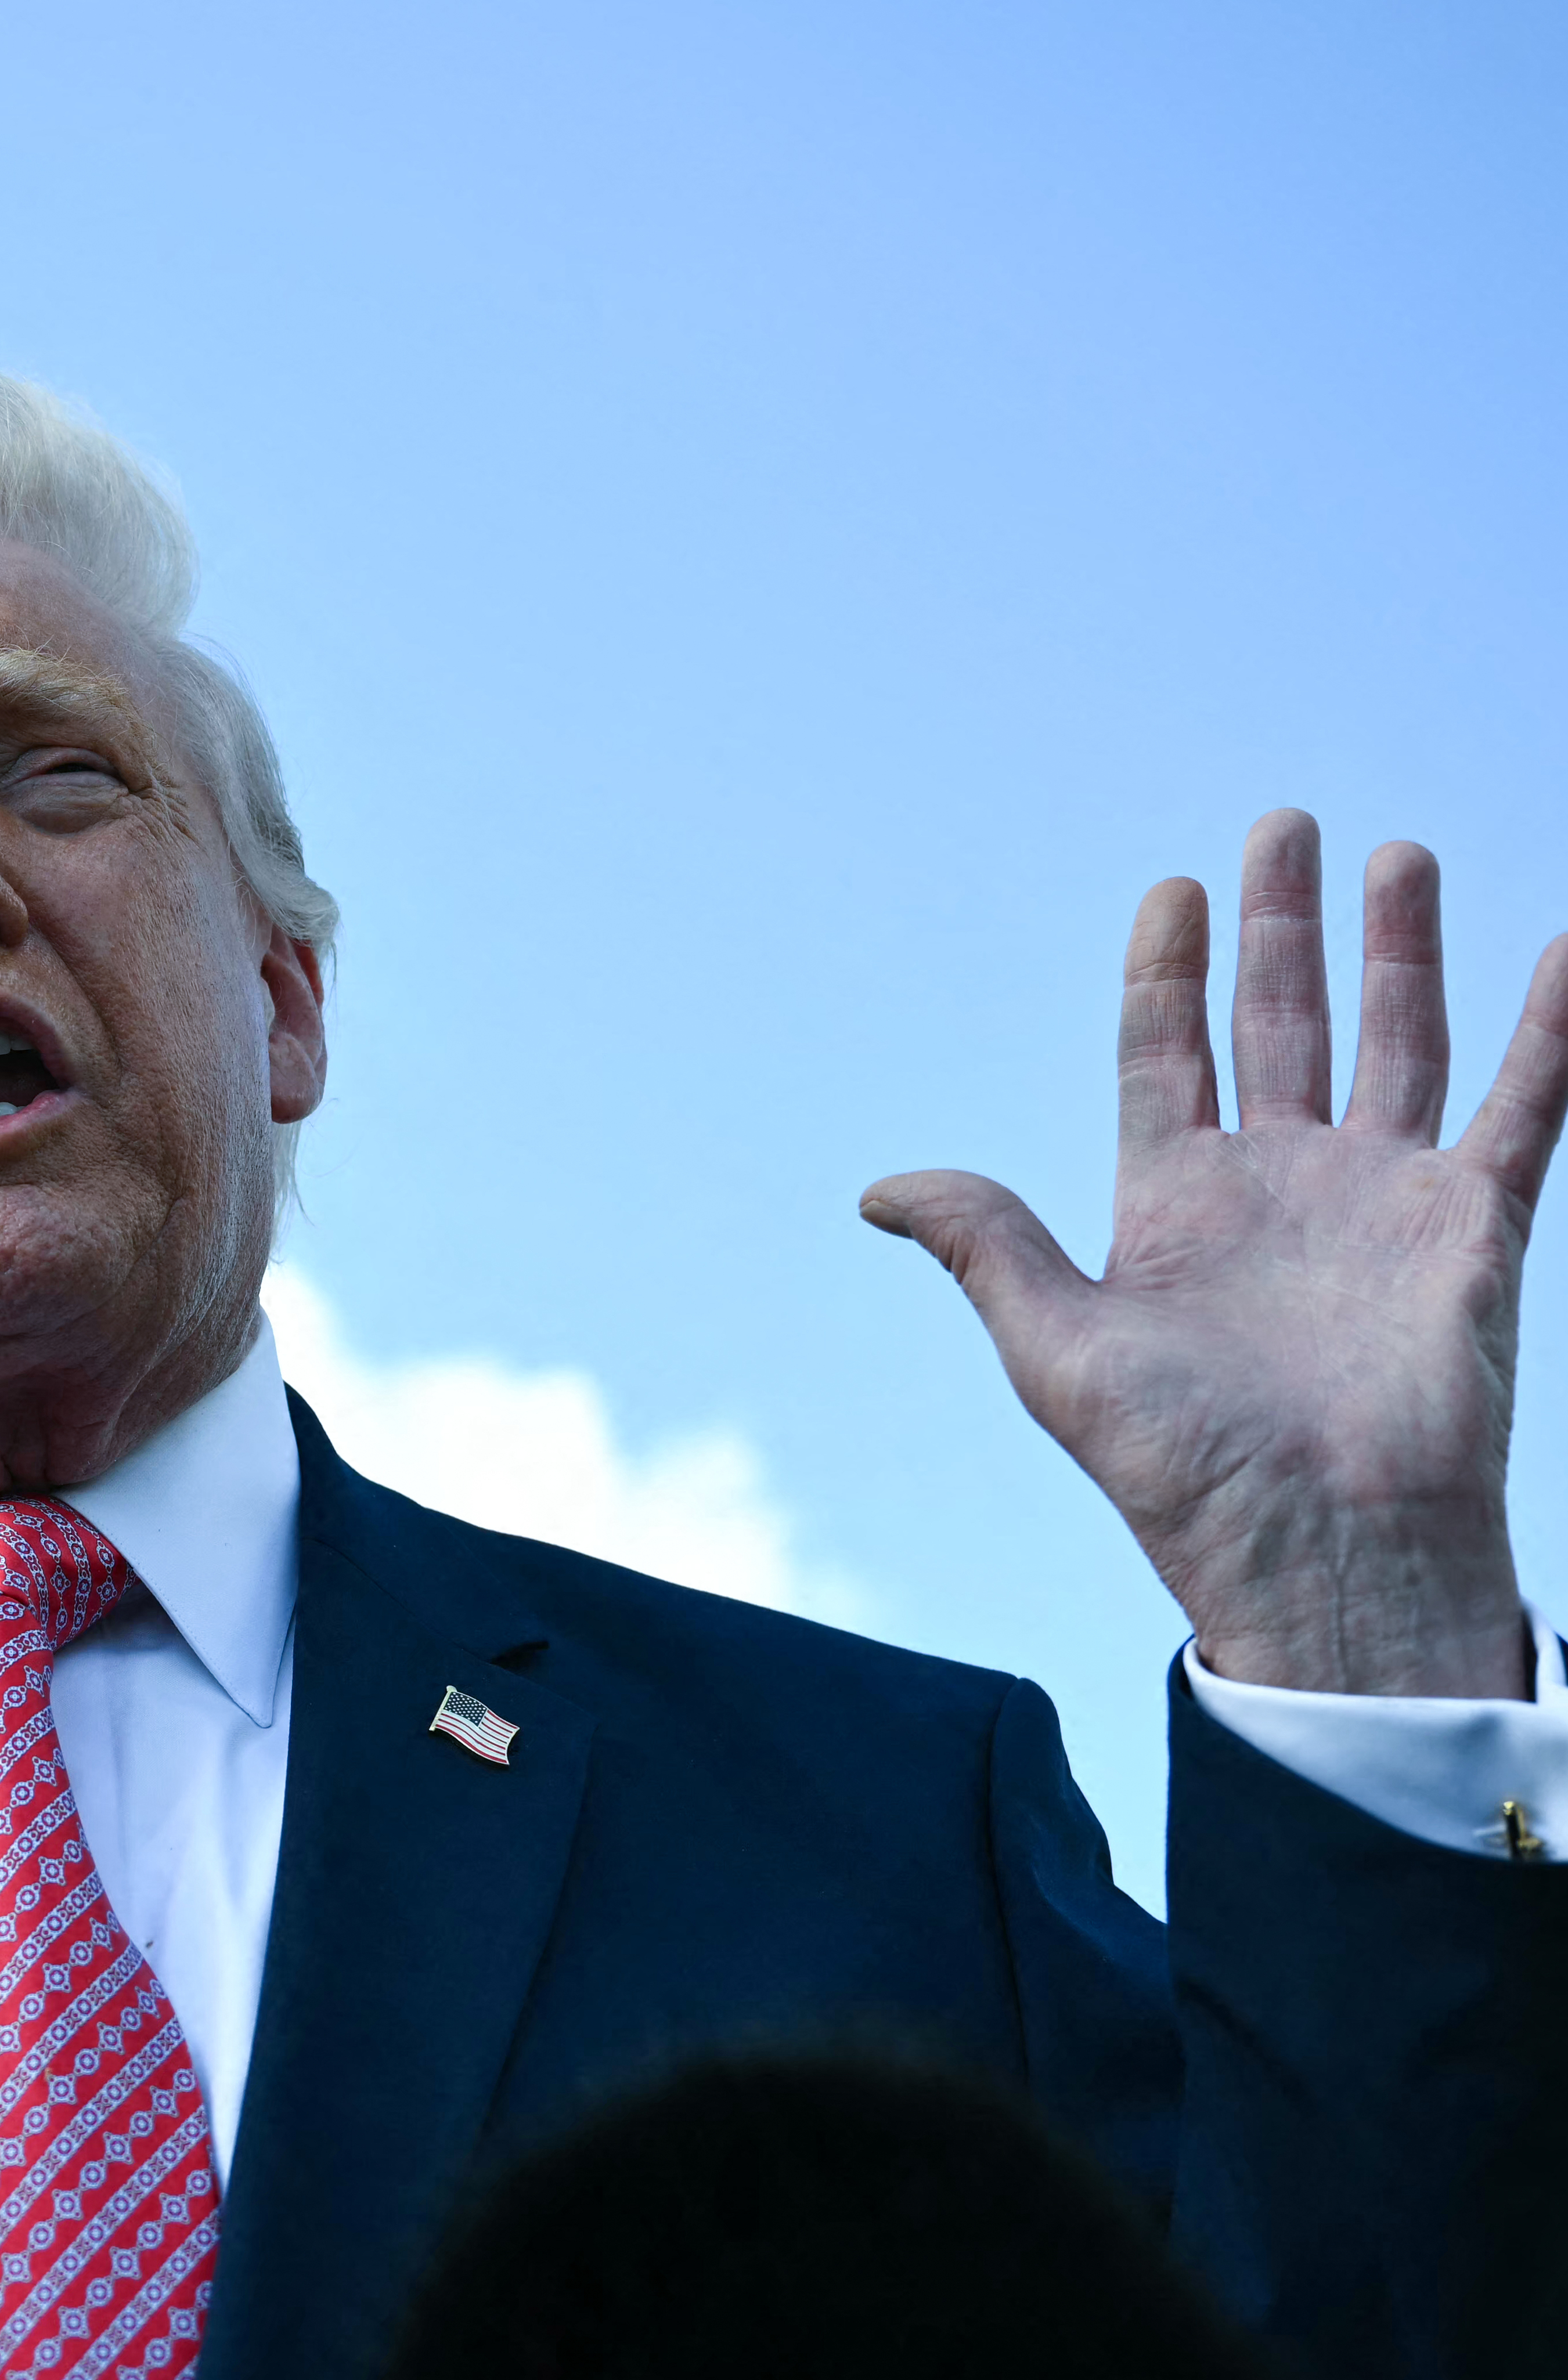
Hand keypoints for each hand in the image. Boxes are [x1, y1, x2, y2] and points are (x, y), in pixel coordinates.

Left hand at [863, 812, 1567, 1698]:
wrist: (1322, 1556)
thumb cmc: (1186, 1474)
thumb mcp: (1057, 1352)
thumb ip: (987, 1247)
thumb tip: (880, 1191)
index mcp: (1174, 1207)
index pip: (1166, 1055)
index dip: (1166, 972)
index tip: (1171, 888)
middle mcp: (1278, 1188)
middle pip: (1276, 1022)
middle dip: (1281, 926)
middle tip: (1283, 823)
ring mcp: (1378, 1202)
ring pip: (1395, 1042)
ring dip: (1394, 950)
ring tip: (1392, 854)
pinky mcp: (1470, 1229)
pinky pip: (1519, 1107)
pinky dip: (1548, 1030)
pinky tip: (1558, 947)